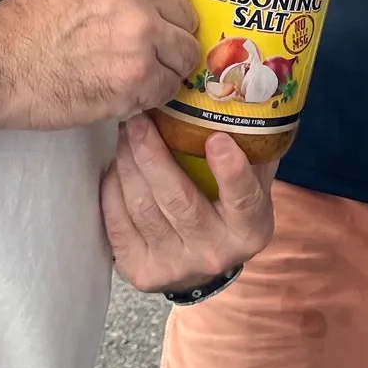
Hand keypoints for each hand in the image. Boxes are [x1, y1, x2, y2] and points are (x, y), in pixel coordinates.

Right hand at [0, 0, 199, 132]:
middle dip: (170, 38)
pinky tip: (126, 91)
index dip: (168, 7)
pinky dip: (154, 94)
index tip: (154, 22)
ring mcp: (143, 33)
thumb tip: (169, 0)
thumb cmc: (32, 26)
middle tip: (141, 52)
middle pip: (188, 18)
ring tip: (133, 73)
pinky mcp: (139, 74)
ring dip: (166, 67)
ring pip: (186, 53)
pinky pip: (171, 86)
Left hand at [100, 114, 274, 292]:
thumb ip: (252, 151)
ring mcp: (175, 266)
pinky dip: (114, 189)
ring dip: (129, 165)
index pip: (243, 200)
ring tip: (126, 135)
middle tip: (140, 120)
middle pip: (179, 200)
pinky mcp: (142, 272)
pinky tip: (117, 165)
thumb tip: (242, 96)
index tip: (216, 138)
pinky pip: (118, 224)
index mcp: (250, 230)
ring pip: (143, 208)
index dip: (230, 170)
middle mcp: (215, 252)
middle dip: (154, 155)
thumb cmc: (230, 209)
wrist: (206, 266)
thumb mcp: (254, 184)